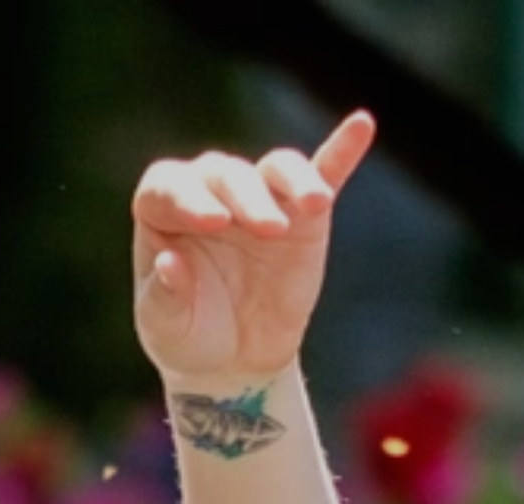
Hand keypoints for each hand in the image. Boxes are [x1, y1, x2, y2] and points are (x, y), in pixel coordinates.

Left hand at [131, 110, 374, 383]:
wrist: (234, 359)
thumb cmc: (188, 334)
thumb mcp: (166, 327)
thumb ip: (164, 297)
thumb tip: (170, 263)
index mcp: (162, 211)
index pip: (167, 186)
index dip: (186, 197)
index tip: (212, 223)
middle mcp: (209, 193)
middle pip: (226, 175)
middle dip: (248, 198)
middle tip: (269, 229)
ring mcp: (259, 198)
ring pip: (275, 169)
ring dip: (294, 180)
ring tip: (314, 205)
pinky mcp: (304, 216)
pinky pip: (324, 173)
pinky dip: (342, 151)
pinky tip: (361, 125)